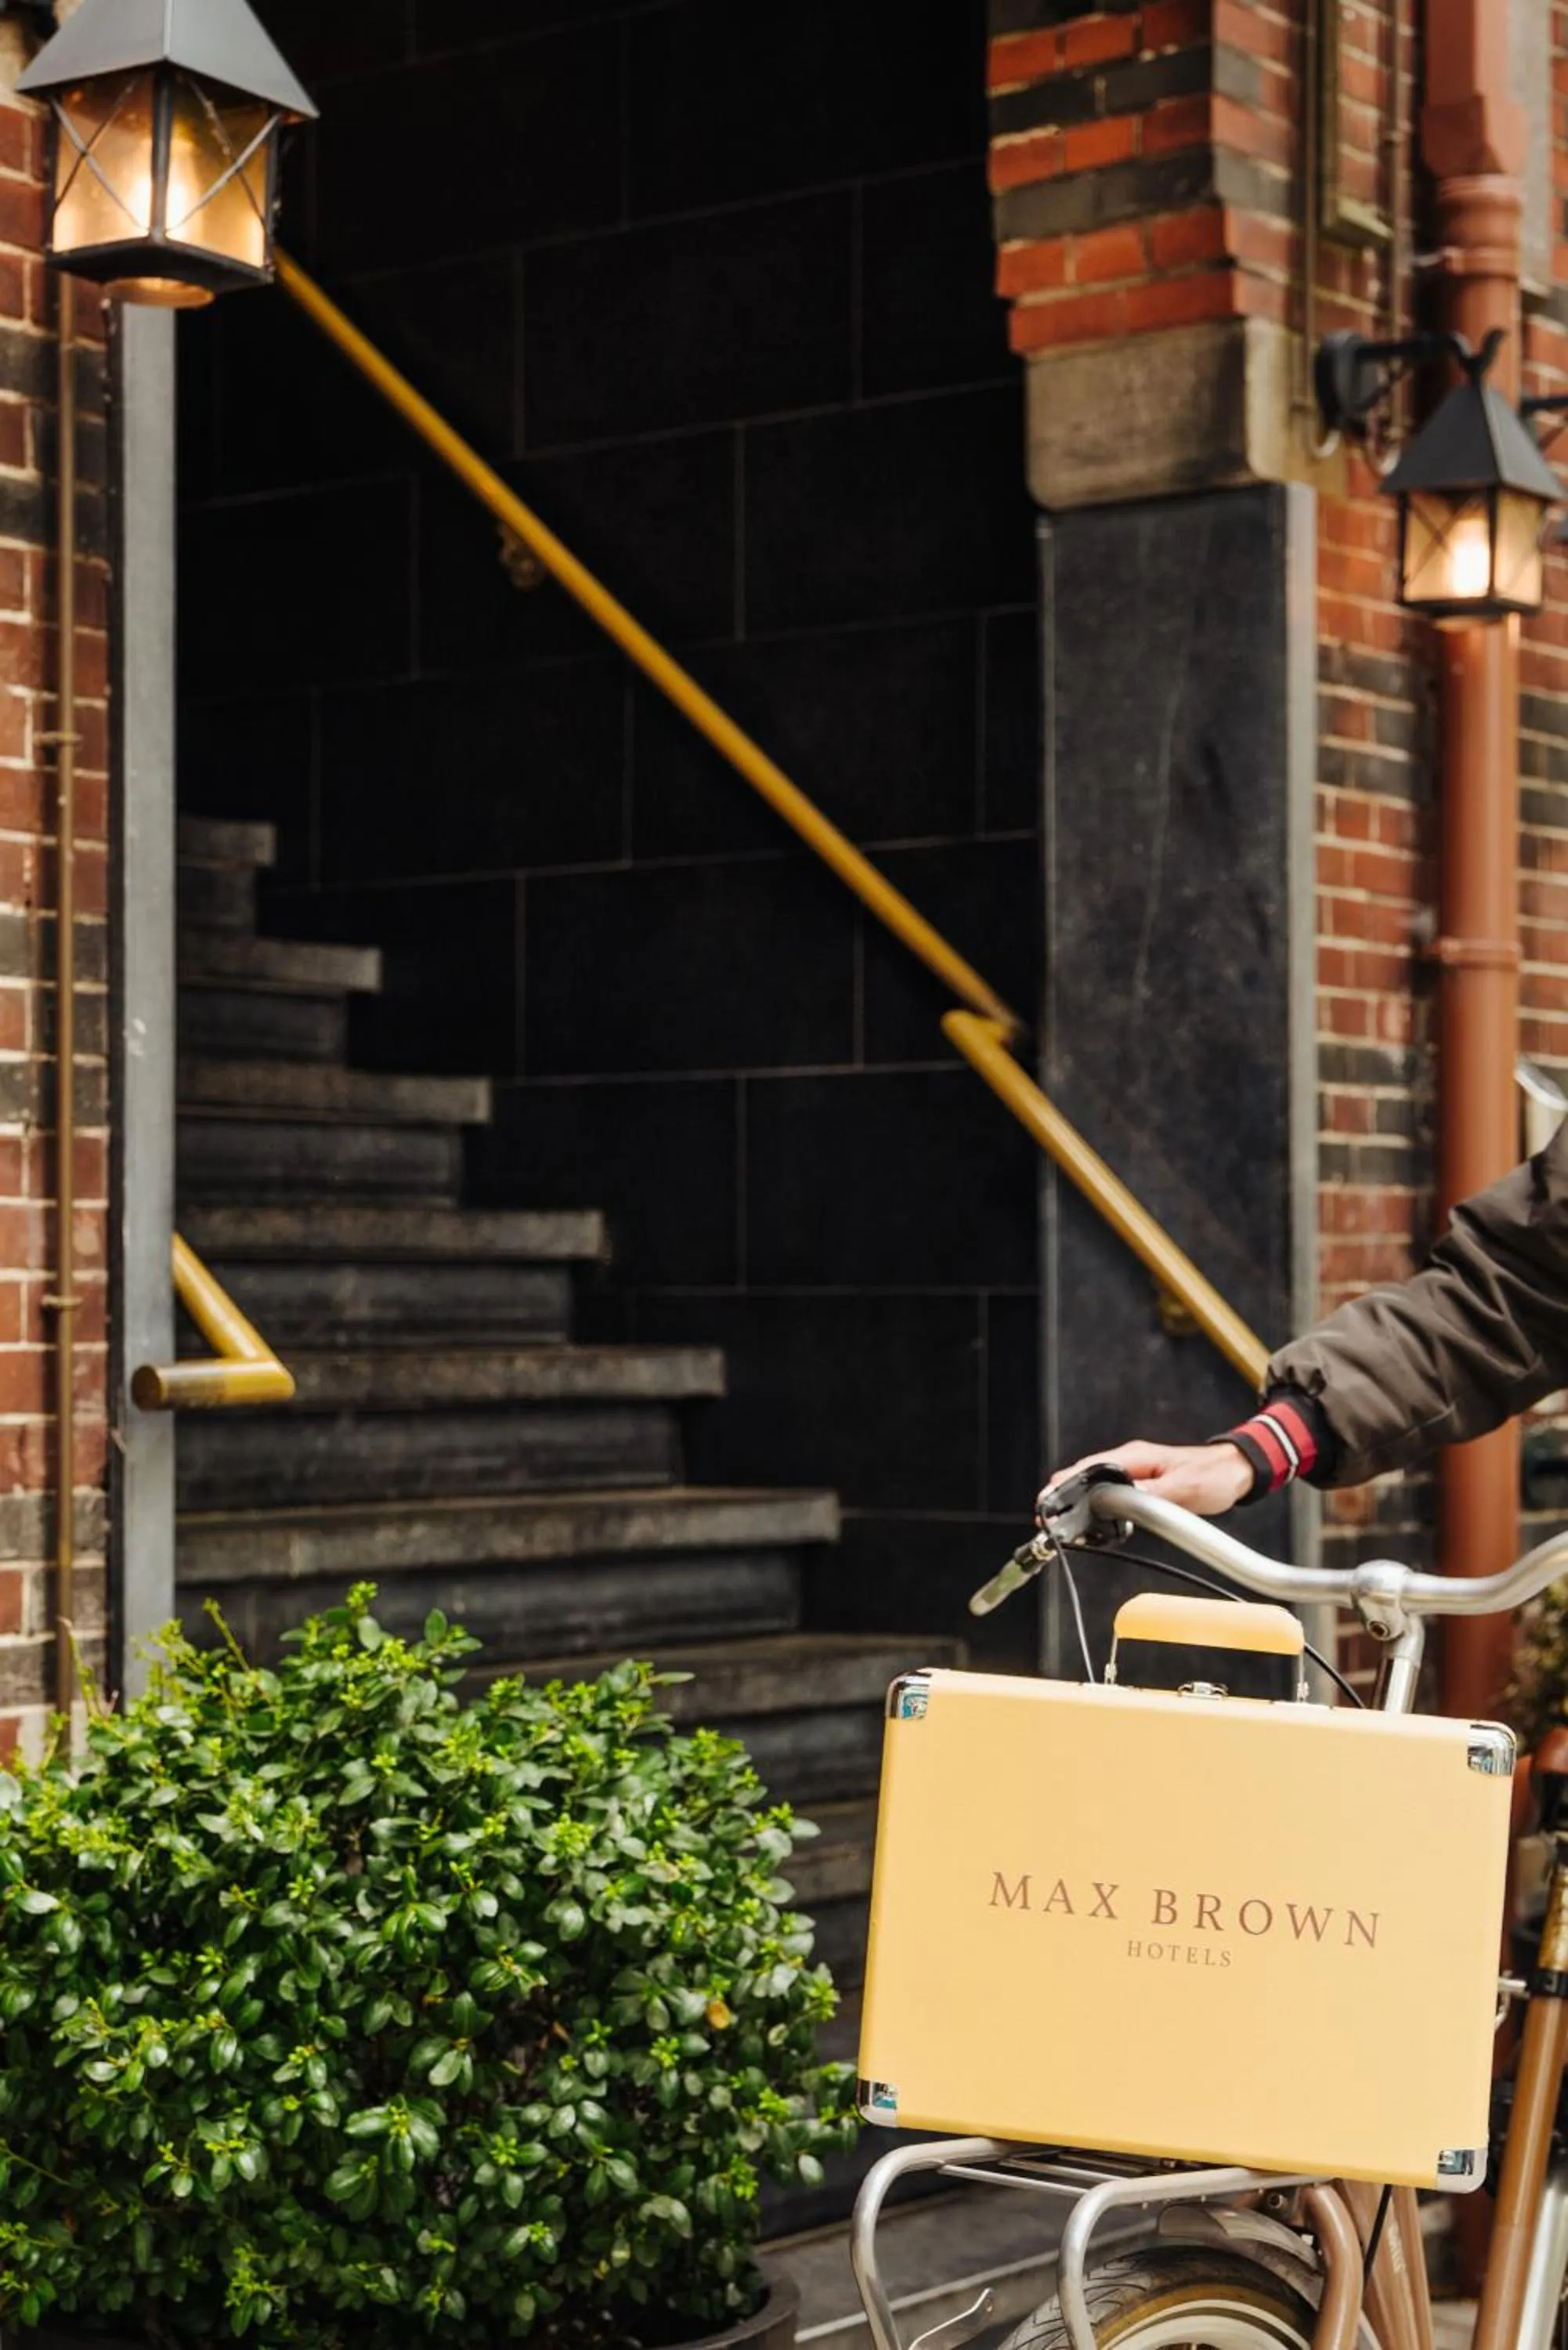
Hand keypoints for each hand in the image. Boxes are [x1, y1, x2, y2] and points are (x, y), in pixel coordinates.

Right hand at [1042, 1441, 1253, 1517]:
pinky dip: (1098, 1510)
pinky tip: (1092, 1526)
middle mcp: (1129, 1462)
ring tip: (1064, 1527)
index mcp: (1134, 1457)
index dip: (1064, 1486)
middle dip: (1064, 1498)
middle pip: (1085, 1478)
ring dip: (1080, 1505)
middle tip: (1048, 1522)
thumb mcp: (1183, 1488)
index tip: (1047, 1502)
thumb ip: (1149, 1495)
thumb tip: (1118, 1502)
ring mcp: (1134, 1473)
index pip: (1088, 1468)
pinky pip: (1111, 1497)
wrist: (1236, 1471)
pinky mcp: (1141, 1485)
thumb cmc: (1213, 1475)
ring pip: (1096, 1488)